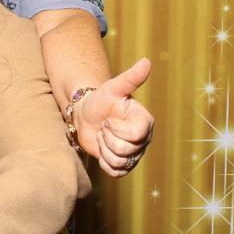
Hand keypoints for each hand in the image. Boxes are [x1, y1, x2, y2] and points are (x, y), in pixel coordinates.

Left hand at [76, 58, 153, 177]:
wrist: (86, 115)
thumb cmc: (101, 100)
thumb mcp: (114, 87)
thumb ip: (131, 78)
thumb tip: (147, 61)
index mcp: (145, 122)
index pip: (135, 135)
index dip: (116, 129)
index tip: (108, 119)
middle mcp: (143, 139)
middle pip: (126, 150)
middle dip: (107, 138)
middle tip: (104, 127)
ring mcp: (134, 154)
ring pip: (119, 162)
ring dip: (104, 149)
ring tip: (102, 136)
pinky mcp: (123, 166)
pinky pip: (115, 172)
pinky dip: (103, 161)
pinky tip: (101, 148)